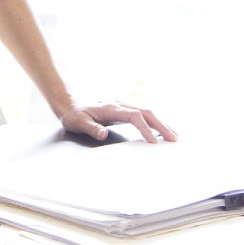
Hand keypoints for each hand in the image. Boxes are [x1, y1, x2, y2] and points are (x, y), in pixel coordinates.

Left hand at [60, 101, 177, 143]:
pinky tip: (162, 129)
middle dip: (161, 125)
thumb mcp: (78, 122)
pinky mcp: (124, 109)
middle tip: (174, 139)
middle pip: (146, 112)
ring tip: (174, 136)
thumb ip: (91, 128)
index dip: (145, 128)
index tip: (154, 142)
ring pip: (147, 112)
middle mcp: (120, 104)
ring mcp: (123, 105)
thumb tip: (102, 134)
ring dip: (161, 123)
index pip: (134, 116)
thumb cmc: (74, 114)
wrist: (69, 102)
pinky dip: (155, 121)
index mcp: (111, 108)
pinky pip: (143, 114)